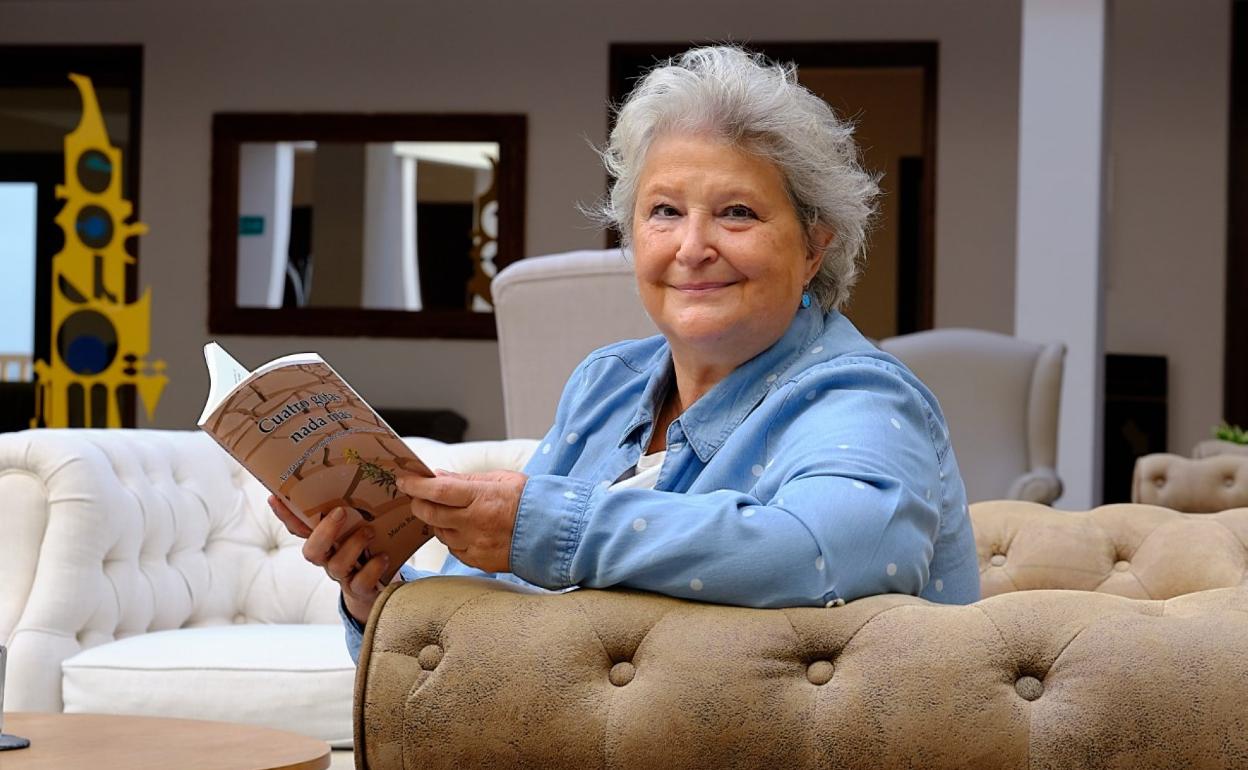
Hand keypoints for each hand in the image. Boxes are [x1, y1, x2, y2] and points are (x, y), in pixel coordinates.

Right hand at [267, 495, 393, 623]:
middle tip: (341, 512)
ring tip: (369, 531)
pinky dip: (372, 569)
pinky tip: (383, 557)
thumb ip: (358, 508)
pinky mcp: (360, 589)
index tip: (274, 497)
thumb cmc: (368, 547)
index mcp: (324, 540)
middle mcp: (328, 558)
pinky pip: (361, 583)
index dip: (285, 516)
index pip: (299, 528)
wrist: (380, 586)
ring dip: (353, 545)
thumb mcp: (361, 526)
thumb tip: (376, 477)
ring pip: (336, 565)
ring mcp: (343, 575)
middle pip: (312, 551)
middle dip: (323, 532)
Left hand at [397, 470, 527, 572]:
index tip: (404, 480)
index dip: (416, 485)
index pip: (437, 491)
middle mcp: (476, 523)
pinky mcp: (480, 561)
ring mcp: (476, 545)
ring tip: (449, 512)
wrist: (555, 532)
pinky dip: (452, 538)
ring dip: (437, 521)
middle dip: (419, 503)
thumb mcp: (501, 480)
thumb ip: (466, 480)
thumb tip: (438, 476)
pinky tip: (463, 529)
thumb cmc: (530, 501)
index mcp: (482, 498)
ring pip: (440, 533)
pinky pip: (454, 549)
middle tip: (418, 496)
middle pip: (431, 514)